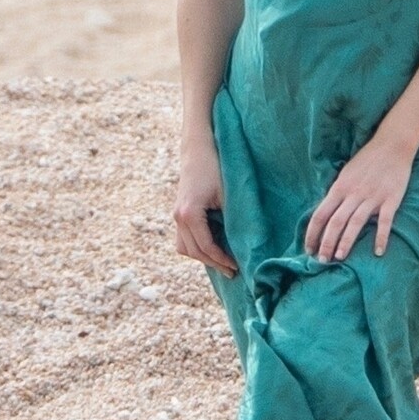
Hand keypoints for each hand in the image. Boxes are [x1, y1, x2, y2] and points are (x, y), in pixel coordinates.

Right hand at [173, 142, 238, 277]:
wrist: (199, 148)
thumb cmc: (216, 167)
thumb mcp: (227, 195)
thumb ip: (230, 220)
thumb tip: (242, 245)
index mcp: (189, 214)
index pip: (205, 247)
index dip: (221, 260)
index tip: (237, 267)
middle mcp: (178, 217)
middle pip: (193, 251)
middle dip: (213, 263)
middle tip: (232, 271)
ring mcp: (176, 215)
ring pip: (184, 247)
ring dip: (202, 257)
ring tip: (222, 262)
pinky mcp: (179, 212)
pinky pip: (183, 238)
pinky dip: (196, 246)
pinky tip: (213, 248)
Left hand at [306, 131, 415, 261]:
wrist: (392, 145)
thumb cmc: (367, 160)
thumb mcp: (346, 174)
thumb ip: (337, 193)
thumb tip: (326, 213)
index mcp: (339, 187)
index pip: (320, 214)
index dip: (313, 234)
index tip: (309, 249)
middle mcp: (353, 193)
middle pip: (335, 221)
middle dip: (326, 243)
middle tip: (323, 261)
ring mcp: (372, 196)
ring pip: (355, 222)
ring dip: (346, 241)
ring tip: (340, 257)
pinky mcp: (391, 199)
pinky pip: (385, 221)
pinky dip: (381, 237)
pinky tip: (378, 252)